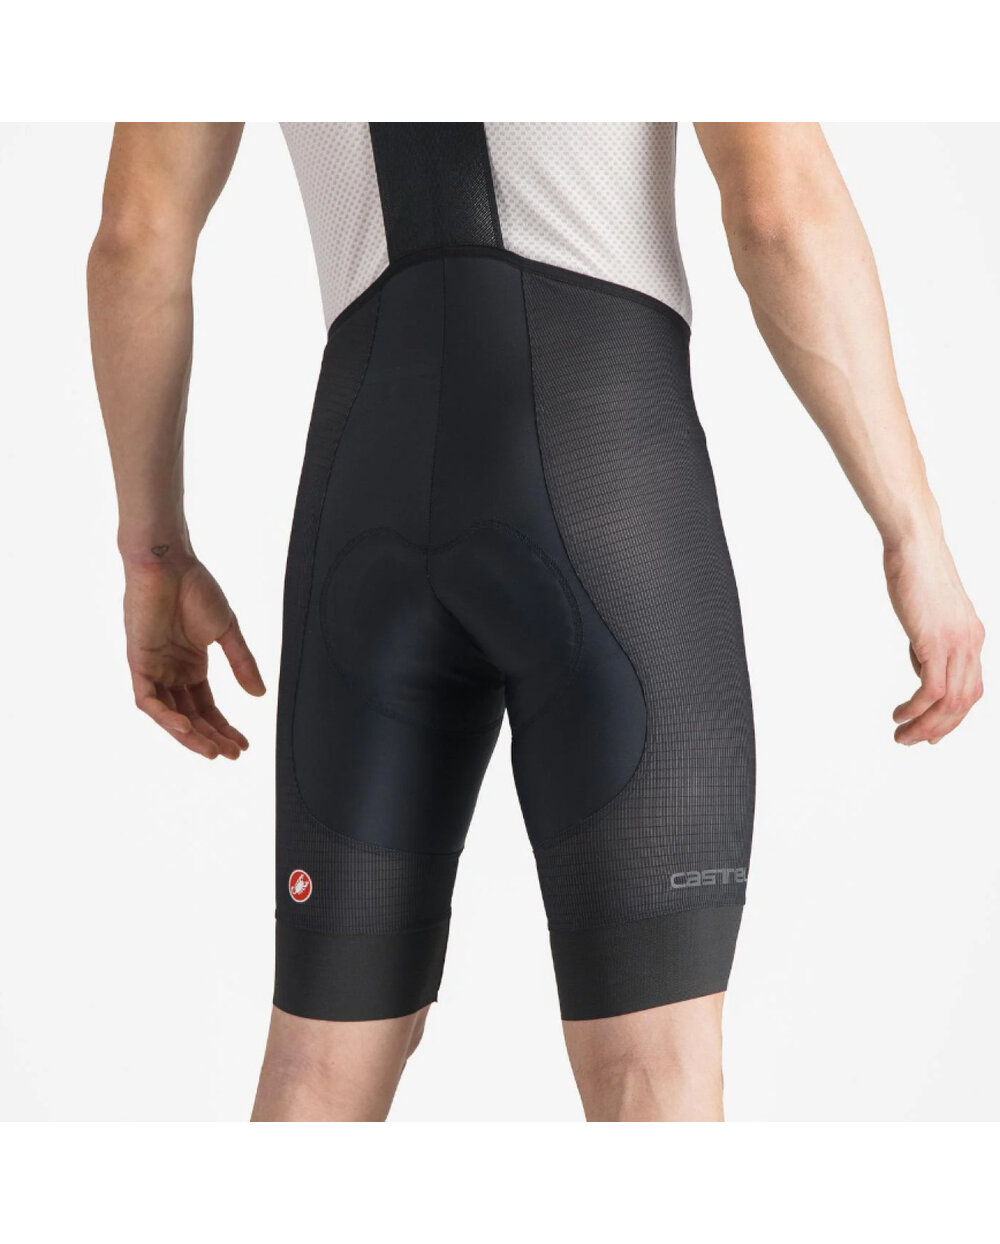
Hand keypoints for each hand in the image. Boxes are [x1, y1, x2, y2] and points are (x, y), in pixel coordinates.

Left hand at [123, 555, 265, 758]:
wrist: (169, 563)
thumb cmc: (195, 588)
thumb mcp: (227, 632)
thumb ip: (242, 664)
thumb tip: (260, 695)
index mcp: (192, 665)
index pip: (207, 707)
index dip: (225, 727)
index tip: (244, 744)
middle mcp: (172, 672)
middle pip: (191, 716)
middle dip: (211, 737)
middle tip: (232, 754)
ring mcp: (155, 669)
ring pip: (169, 715)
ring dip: (190, 735)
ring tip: (212, 751)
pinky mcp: (139, 662)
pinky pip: (148, 700)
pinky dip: (165, 716)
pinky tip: (186, 727)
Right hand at [884, 533, 983, 744]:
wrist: (915, 544)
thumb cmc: (916, 569)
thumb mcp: (927, 612)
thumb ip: (929, 639)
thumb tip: (922, 662)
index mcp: (972, 636)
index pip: (972, 688)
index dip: (954, 716)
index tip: (931, 732)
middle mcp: (971, 643)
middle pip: (965, 702)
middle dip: (940, 729)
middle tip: (913, 742)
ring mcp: (957, 644)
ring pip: (951, 702)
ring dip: (926, 726)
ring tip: (902, 737)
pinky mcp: (936, 642)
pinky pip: (933, 691)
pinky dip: (916, 710)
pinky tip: (899, 716)